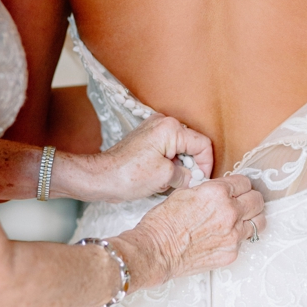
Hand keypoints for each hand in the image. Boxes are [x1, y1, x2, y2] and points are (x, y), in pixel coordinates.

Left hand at [82, 114, 214, 201]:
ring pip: (179, 149)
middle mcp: (163, 123)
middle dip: (192, 166)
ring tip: (171, 183)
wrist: (99, 177)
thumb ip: (185, 175)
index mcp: (170, 128)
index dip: (206, 164)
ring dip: (179, 167)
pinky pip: (166, 150)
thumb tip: (193, 178)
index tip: (202, 180)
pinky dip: (168, 164)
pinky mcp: (145, 140)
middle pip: (191, 145)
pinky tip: (162, 178)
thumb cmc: (127, 176)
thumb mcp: (164, 177)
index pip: (202, 144)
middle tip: (188, 184)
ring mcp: (153, 130)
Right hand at [117, 174, 264, 286]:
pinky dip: (237, 239)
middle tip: (242, 204)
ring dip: (251, 219)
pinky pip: (244, 242)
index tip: (236, 191)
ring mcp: (233, 235)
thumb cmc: (162, 224)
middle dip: (250, 200)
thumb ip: (209, 190)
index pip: (245, 182)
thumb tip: (220, 192)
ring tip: (240, 222)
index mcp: (218, 192)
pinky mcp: (230, 254)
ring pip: (259, 222)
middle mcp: (230, 212)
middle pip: (257, 200)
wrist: (155, 252)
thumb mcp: (185, 193)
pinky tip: (223, 239)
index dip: (239, 186)